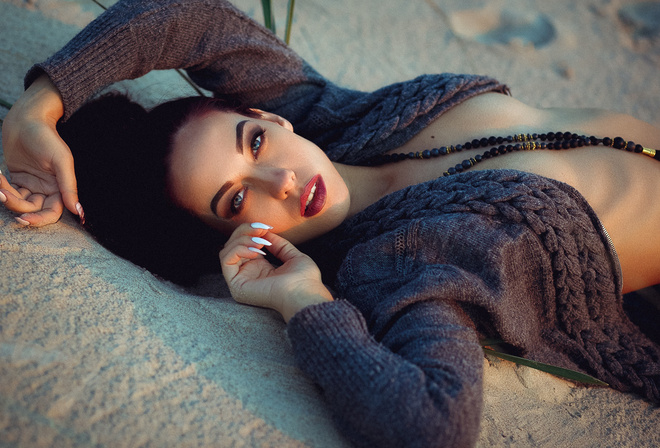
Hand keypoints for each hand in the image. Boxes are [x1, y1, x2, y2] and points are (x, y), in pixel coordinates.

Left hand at [1, 74, 81, 225]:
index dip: (40, 219)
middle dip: (17, 206)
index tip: (24, 219)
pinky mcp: (17, 178)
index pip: (52, 212)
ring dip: (7, 196)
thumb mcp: (62, 161)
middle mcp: (46, 188)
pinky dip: (1, 188)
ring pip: (19, 202)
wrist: (27, 119)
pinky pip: (9, 191)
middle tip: (4, 195)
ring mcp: (31, 184)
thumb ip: (69, 187)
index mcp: (60, 187)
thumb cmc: (47, 137)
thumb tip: (78, 212)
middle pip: (33, 210)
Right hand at [220, 222, 332, 321]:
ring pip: (226, 251)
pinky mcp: (236, 285)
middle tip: (261, 229)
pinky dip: (238, 249)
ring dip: (242, 239)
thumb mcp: (292, 256)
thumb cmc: (304, 280)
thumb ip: (278, 245)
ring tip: (260, 242)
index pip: (243, 245)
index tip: (266, 227)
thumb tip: (265, 232)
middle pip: (232, 245)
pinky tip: (256, 251)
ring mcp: (240, 281)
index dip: (251, 231)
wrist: (304, 294)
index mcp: (259, 269)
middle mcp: (247, 275)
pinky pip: (226, 260)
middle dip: (244, 231)